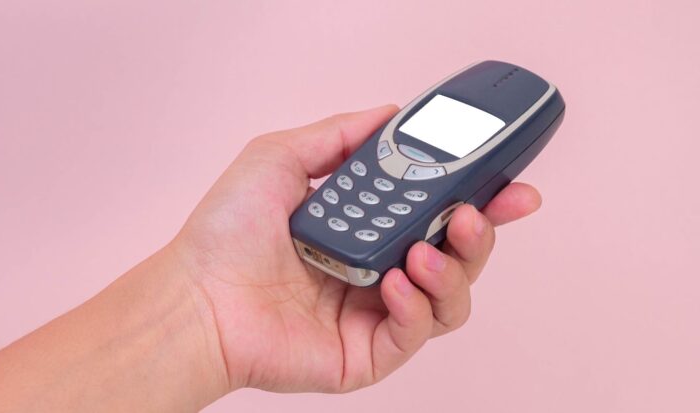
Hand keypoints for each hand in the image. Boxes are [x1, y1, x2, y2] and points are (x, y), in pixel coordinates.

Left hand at [172, 105, 542, 393]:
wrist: (198, 294)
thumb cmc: (228, 230)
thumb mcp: (281, 156)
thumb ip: (338, 134)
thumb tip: (388, 115)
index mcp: (366, 227)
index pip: (436, 212)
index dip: (478, 198)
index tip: (508, 180)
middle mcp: (379, 268)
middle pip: (456, 256)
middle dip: (482, 234)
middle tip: (476, 212)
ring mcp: (376, 312)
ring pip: (451, 299)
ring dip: (453, 270)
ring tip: (423, 249)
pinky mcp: (369, 352)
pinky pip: (417, 333)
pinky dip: (417, 306)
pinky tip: (396, 283)